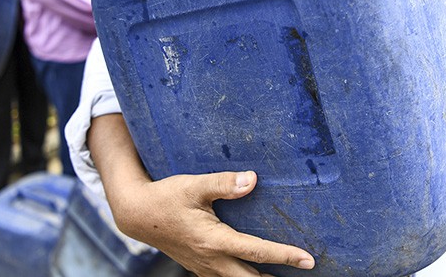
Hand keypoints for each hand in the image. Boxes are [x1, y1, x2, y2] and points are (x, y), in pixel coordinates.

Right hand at [112, 171, 315, 276]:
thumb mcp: (193, 186)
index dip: (285, 255)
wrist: (137, 214)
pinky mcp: (198, 266)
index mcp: (213, 240)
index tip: (308, 259)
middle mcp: (211, 259)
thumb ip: (224, 183)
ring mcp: (203, 266)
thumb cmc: (166, 197)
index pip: (257, 251)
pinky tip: (252, 272)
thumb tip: (253, 179)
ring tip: (282, 276)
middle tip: (304, 272)